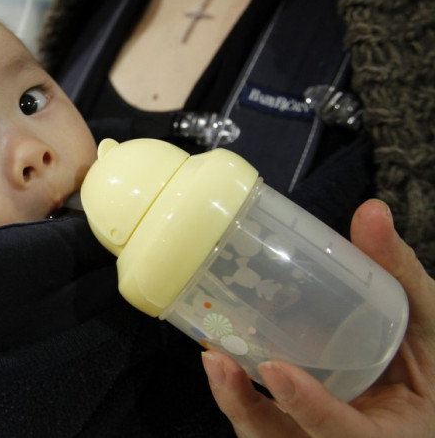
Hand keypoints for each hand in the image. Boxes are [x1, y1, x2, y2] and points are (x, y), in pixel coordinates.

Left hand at [201, 199, 434, 437]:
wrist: (412, 391)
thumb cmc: (421, 362)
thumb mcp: (425, 321)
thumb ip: (399, 272)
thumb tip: (372, 211)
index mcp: (387, 434)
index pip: (346, 435)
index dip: (311, 409)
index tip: (278, 372)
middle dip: (250, 410)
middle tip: (221, 363)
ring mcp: (309, 435)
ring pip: (265, 433)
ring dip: (235, 401)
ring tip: (214, 359)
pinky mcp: (289, 424)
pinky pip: (258, 417)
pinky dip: (237, 393)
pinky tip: (220, 357)